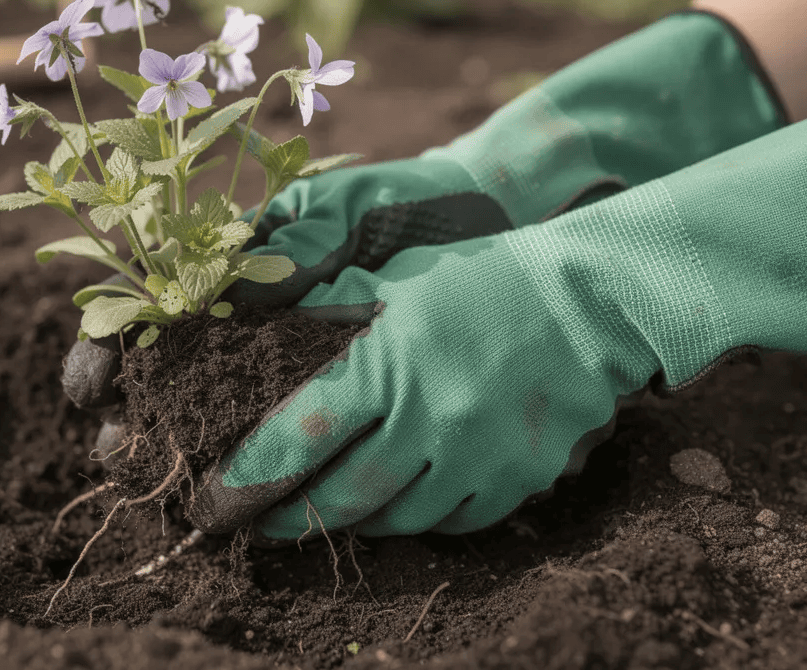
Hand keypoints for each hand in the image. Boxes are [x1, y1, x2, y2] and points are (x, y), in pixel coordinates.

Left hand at [188, 233, 622, 540]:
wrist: (589, 300)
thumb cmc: (478, 281)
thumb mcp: (393, 284)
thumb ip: (328, 321)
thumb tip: (263, 348)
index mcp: (387, 362)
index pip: (299, 436)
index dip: (250, 478)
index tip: (217, 501)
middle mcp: (431, 416)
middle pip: (342, 496)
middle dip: (290, 518)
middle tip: (260, 526)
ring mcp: (481, 455)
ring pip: (397, 518)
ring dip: (355, 519)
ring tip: (328, 511)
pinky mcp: (521, 479)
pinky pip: (455, 521)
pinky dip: (420, 516)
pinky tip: (402, 500)